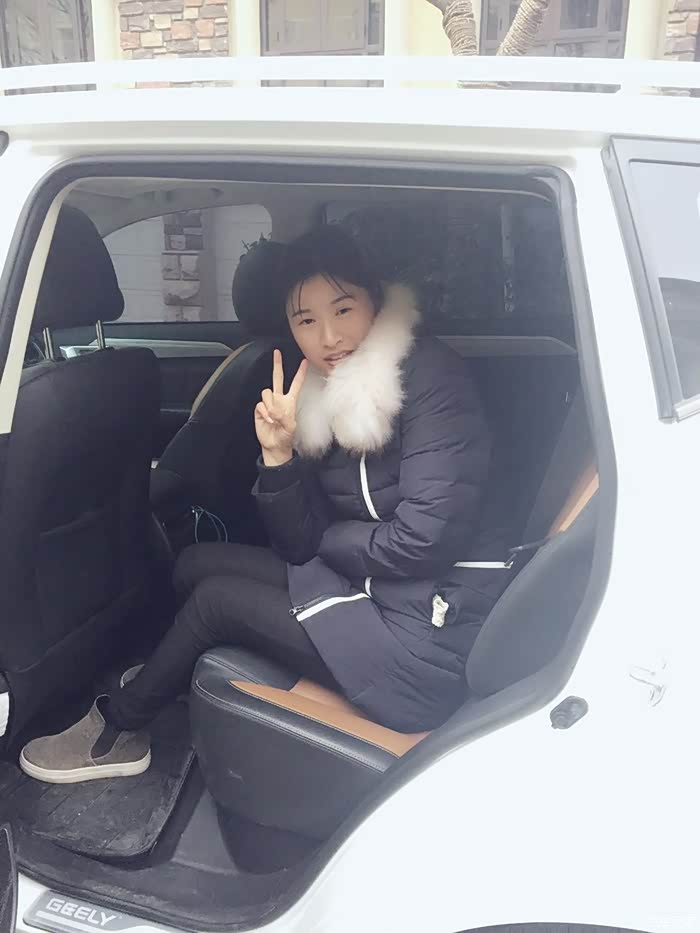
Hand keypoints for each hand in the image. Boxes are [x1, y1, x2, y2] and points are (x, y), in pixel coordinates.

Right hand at [255, 349, 306, 465]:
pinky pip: (260, 404)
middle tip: (277, 353)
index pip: (295, 384)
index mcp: (290, 402)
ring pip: (266, 393)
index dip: (300, 373)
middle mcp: (279, 400)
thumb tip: (274, 409)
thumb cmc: (285, 437)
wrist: (274, 446)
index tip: (304, 362)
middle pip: (277, 378)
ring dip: (270, 406)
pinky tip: (268, 420)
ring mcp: (269, 404)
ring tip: (274, 418)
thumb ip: (285, 417)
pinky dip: (264, 413)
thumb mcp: (291, 428)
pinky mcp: (260, 409)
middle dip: (277, 365)